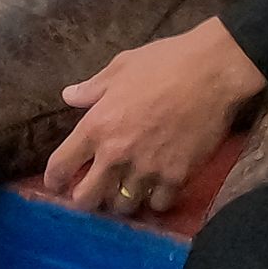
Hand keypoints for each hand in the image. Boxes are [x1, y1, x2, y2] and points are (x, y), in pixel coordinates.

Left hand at [41, 17, 264, 216]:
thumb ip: (92, 88)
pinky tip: (157, 190)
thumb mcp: (120, 67)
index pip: (61, 165)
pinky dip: (155, 200)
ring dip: (121, 201)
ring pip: (123, 206)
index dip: (54, 180)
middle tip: (92, 193)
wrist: (214, 71)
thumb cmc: (165, 62)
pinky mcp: (177, 177)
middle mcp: (116, 154)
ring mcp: (147, 169)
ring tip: (125, 192)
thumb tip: (69, 96)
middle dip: (85, 198)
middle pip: (87, 198)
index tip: (56, 185)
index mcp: (96, 126)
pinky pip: (158, 204)